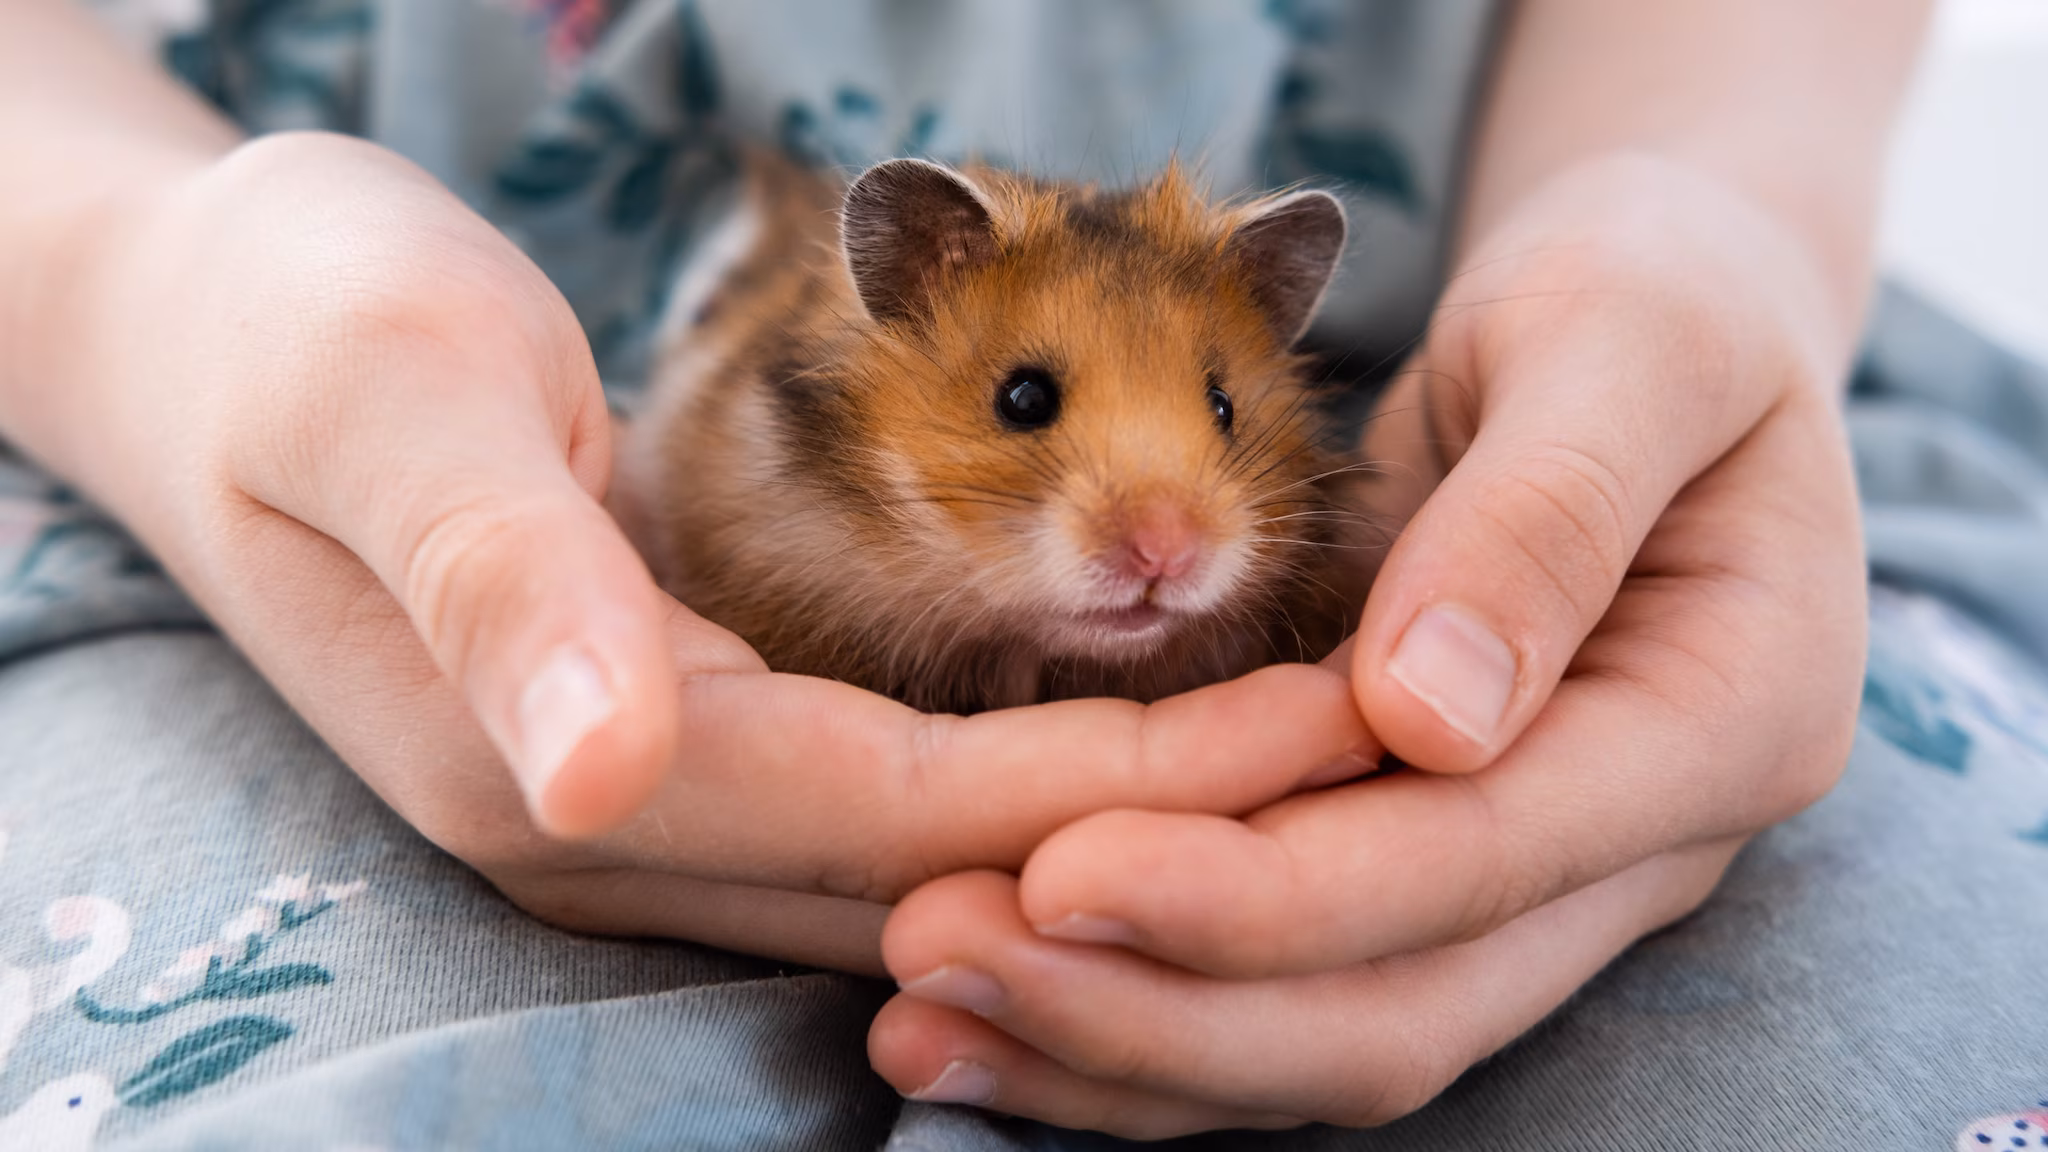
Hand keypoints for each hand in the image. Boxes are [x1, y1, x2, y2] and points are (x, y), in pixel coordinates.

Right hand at [10, 131, 1375, 970]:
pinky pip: (892, 789)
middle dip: (1169, 813)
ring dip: (1127, 800)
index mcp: (558, 760)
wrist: (211, 338)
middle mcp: (615, 819)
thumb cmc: (294, 327)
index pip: (908, 808)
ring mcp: (643, 798)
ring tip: (1315, 734)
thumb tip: (602, 766)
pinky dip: (1035, 760)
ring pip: (936, 843)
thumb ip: (498, 576)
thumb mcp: (386, 395)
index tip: (1322, 726)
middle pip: (948, 856)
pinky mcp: (671, 747)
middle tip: (1383, 740)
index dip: (1125, 784)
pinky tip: (1151, 704)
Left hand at [869, 154, 1869, 1132]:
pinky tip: (984, 996)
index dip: (1268, 893)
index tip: (1063, 874)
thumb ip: (1546, 510)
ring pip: (1323, 1034)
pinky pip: (1279, 980)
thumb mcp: (1624, 334)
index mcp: (1726, 718)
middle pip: (1393, 1006)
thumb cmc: (1653, 292)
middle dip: (1157, 1005)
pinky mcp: (1418, 864)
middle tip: (939, 956)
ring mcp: (1526, 875)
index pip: (1479, 860)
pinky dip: (1131, 999)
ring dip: (1117, 1038)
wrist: (1655, 332)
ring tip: (918, 1014)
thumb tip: (1424, 720)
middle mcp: (1632, 843)